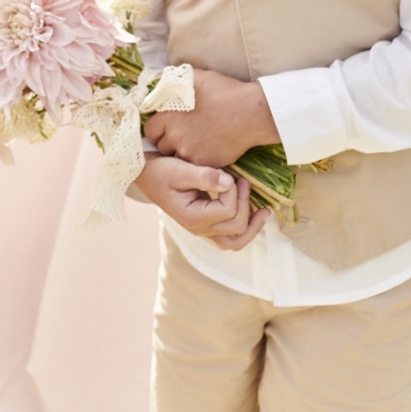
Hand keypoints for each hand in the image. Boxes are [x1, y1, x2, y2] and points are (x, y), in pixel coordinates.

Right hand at [135, 154, 269, 250]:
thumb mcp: (180, 169)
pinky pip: (229, 236)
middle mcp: (199, 229)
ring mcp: (202, 229)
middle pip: (236, 228)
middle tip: (243, 181)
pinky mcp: (205, 224)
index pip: (228, 211)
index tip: (228, 175)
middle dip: (245, 203)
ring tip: (265, 211)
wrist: (145, 174)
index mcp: (193, 218)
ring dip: (252, 227)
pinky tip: (252, 212)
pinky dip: (244, 227)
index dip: (234, 192)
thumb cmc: (160, 171)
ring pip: (235, 241)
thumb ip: (204, 176)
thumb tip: (229, 182)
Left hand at [144, 69, 279, 166]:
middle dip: (169, 142)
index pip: (150, 130)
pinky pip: (194, 166)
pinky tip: (207, 149)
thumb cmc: (224, 92)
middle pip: (161, 147)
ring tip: (194, 143)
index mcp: (168, 116)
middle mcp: (175, 136)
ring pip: (177, 159)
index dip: (157, 129)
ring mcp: (189, 152)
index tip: (166, 127)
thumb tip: (164, 84)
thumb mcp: (196, 78)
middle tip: (181, 135)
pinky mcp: (204, 163)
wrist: (250, 113)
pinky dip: (198, 159)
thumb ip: (175, 82)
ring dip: (182, 153)